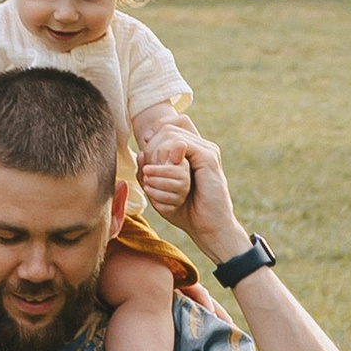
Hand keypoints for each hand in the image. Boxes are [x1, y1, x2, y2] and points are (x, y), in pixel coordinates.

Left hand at [158, 124, 241, 258]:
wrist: (208, 228)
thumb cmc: (185, 211)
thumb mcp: (159, 189)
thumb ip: (149, 170)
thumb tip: (141, 152)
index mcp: (194, 151)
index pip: (173, 123)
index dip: (156, 129)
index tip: (145, 147)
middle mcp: (202, 147)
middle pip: (168, 127)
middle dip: (151, 146)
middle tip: (146, 171)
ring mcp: (207, 150)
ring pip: (170, 136)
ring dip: (155, 158)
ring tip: (149, 178)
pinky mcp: (208, 158)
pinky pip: (179, 147)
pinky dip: (165, 165)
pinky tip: (159, 177)